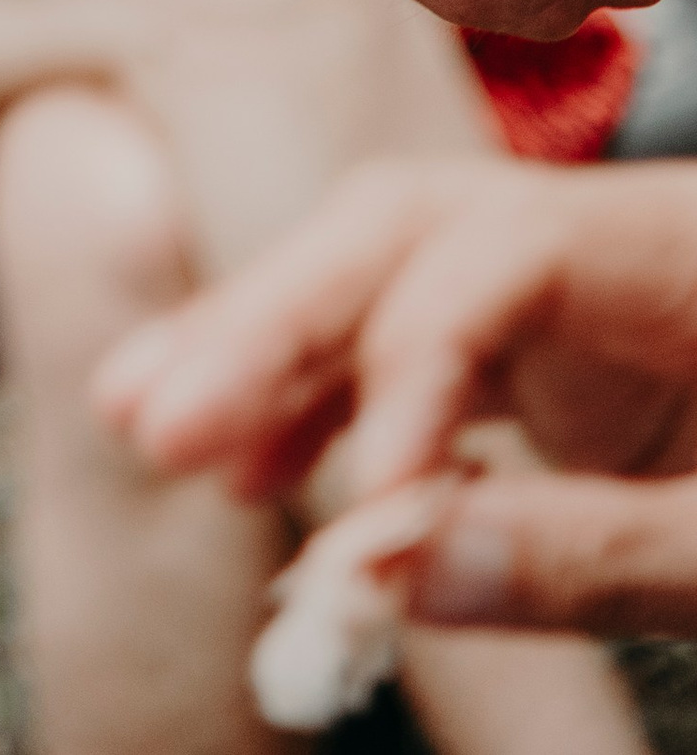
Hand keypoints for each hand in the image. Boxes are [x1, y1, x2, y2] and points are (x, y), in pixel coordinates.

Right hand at [95, 158, 696, 635]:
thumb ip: (583, 550)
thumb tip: (381, 565)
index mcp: (667, 252)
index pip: (486, 258)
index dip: (398, 371)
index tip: (347, 511)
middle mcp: (602, 239)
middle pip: (404, 225)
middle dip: (271, 317)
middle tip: (153, 418)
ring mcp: (574, 285)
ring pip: (387, 268)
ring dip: (268, 344)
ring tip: (147, 421)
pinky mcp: (557, 348)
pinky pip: (416, 335)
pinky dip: (327, 393)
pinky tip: (254, 460)